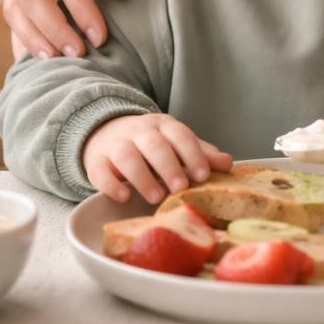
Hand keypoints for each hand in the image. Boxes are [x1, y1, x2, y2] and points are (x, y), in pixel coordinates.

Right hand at [82, 113, 232, 203]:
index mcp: (164, 126)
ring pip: (126, 156)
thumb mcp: (176, 143)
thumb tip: (227, 163)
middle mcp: (139, 132)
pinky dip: (110, 184)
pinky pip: (99, 171)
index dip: (193, 154)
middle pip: (154, 144)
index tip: (203, 175)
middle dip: (169, 165)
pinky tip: (123, 197)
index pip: (180, 135)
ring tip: (156, 196)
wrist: (106, 133)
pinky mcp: (95, 161)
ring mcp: (115, 145)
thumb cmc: (151, 144)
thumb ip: (200, 153)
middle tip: (181, 187)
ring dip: (142, 176)